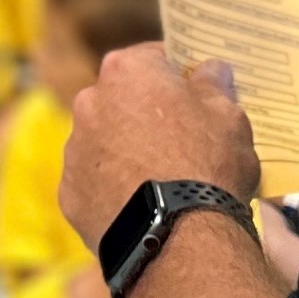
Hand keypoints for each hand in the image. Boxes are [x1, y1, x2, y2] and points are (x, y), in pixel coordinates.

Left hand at [61, 45, 262, 253]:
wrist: (177, 238)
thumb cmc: (207, 166)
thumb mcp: (229, 117)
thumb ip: (214, 86)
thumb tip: (210, 70)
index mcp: (127, 72)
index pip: (154, 59)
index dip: (177, 75)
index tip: (195, 93)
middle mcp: (90, 102)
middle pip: (123, 100)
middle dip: (147, 114)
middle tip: (181, 141)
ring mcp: (74, 150)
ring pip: (104, 142)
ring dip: (125, 152)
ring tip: (161, 182)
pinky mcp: (69, 194)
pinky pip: (94, 183)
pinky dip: (113, 190)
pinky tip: (141, 207)